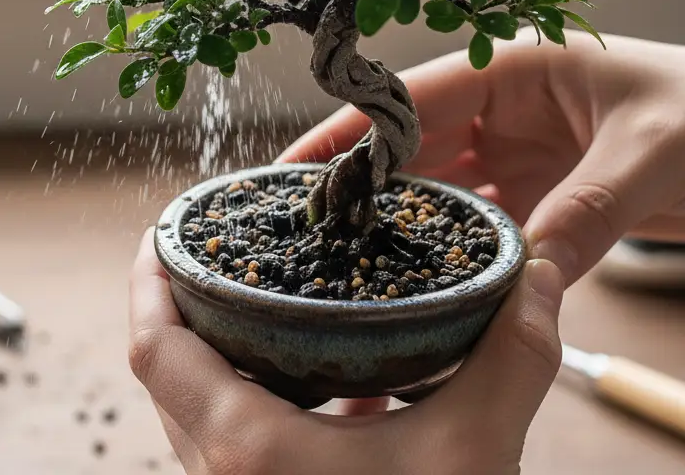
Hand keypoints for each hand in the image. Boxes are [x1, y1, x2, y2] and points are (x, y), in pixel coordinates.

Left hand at [129, 232, 564, 474]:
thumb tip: (539, 277)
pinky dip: (259, 400)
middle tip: (213, 251)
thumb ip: (510, 359)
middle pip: (168, 373)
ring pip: (198, 412)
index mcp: (248, 450)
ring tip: (256, 298)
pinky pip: (238, 445)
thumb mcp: (477, 454)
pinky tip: (323, 381)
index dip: (146, 281)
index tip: (162, 231)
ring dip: (216, 354)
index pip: (154, 349)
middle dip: (181, 307)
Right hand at [281, 32, 684, 284]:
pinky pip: (483, 219)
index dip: (353, 129)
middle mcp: (508, 106)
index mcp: (519, 66)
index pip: (415, 96)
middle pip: (415, 142)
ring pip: (442, 184)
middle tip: (307, 219)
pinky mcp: (544, 191)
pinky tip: (423, 272)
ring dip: (404, 215)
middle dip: (364, 178)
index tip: (299, 164)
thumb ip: (587, 209)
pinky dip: (455, 245)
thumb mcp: (654, 153)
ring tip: (347, 249)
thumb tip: (526, 273)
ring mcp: (523, 150)